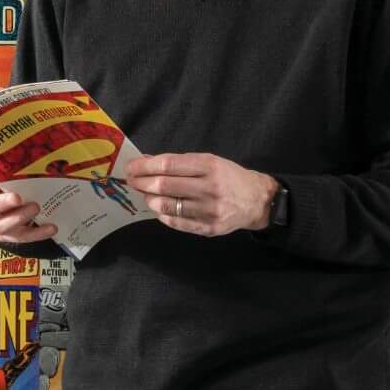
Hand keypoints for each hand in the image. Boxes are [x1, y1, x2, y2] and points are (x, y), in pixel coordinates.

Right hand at [0, 165, 55, 246]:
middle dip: (1, 204)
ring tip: (36, 208)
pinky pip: (20, 237)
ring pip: (1, 227)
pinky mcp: (5, 235)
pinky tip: (51, 227)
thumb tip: (16, 141)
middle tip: (17, 197)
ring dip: (19, 218)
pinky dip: (36, 233)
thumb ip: (2, 157)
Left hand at [126, 153, 278, 236]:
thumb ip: (179, 162)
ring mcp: (210, 210)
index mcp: (209, 166)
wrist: (258, 200)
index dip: (145, 166)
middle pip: (164, 186)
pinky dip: (162, 215)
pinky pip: (177, 223)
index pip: (168, 165)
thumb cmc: (229, 177)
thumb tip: (146, 161)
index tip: (131, 167)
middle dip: (141, 182)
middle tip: (132, 181)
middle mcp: (209, 188)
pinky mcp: (209, 228)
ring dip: (150, 199)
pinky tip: (158, 209)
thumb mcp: (209, 161)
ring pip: (167, 206)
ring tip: (146, 194)